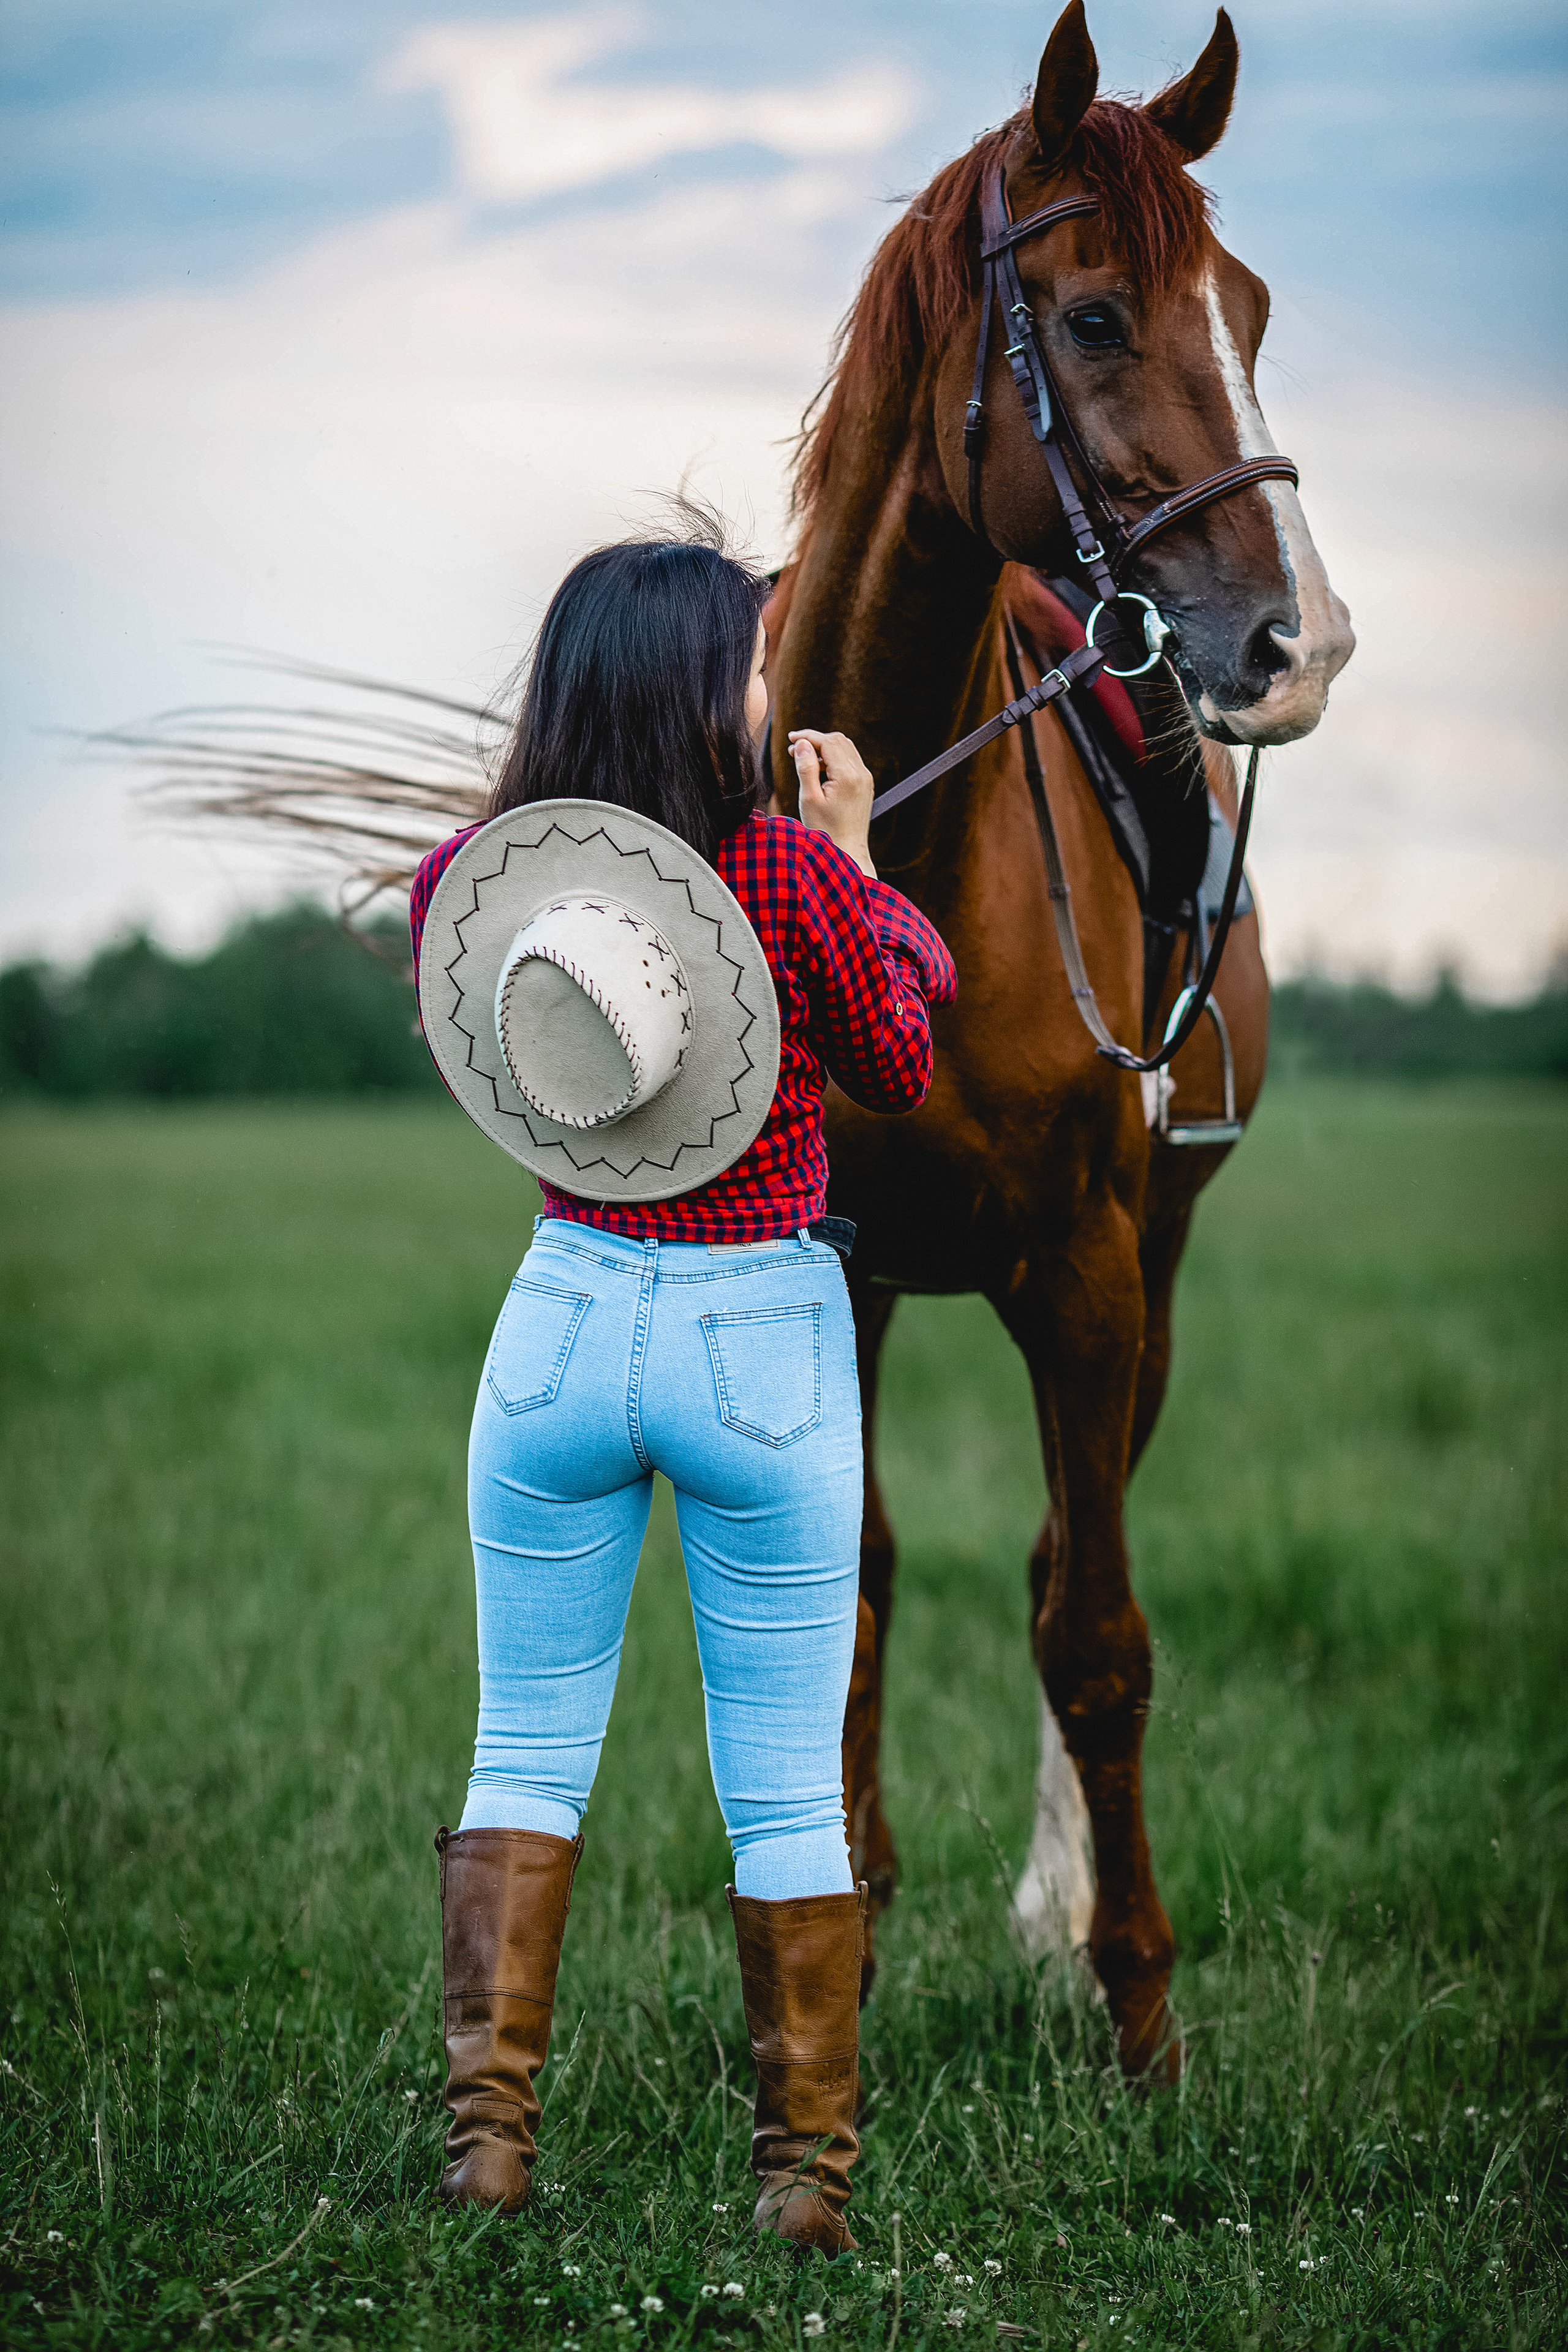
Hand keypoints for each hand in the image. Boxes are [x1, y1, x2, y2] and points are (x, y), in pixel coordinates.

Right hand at [789, 729, 876, 878]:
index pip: (828, 742)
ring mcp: (866, 778)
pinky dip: (834, 758)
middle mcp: (861, 774)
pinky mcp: (865, 784)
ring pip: (845, 748)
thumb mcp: (809, 799)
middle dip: (815, 740)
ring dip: (824, 748)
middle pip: (838, 740)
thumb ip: (806, 768)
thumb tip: (801, 743)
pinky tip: (819, 769)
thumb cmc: (825, 830)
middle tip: (794, 749)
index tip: (790, 738)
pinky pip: (850, 760)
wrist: (847, 850)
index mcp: (847, 776)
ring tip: (805, 759)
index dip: (807, 736)